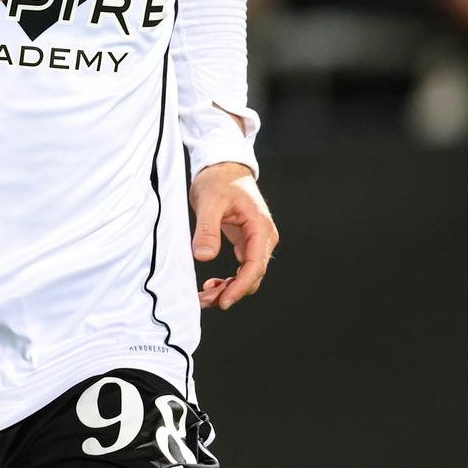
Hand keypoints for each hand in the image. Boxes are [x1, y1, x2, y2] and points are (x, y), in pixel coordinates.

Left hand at [190, 162, 276, 310]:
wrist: (223, 166)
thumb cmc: (219, 180)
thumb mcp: (209, 201)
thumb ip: (207, 229)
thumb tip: (204, 256)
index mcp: (260, 227)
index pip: (255, 265)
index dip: (240, 286)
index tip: (223, 301)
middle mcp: (263, 237)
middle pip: (253, 275)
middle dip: (231, 292)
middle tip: (205, 300)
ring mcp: (256, 241)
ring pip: (247, 275)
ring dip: (229, 289)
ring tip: (205, 296)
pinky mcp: (246, 242)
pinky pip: (242, 268)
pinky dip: (228, 280)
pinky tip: (212, 284)